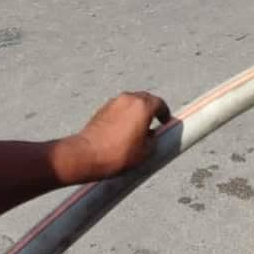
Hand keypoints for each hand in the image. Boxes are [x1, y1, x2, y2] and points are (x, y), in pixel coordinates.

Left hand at [52, 92, 170, 183]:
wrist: (87, 155)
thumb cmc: (117, 154)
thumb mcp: (145, 153)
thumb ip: (154, 141)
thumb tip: (152, 138)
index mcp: (142, 106)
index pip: (160, 103)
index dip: (165, 113)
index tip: (165, 122)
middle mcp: (128, 99)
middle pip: (145, 99)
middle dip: (151, 110)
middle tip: (153, 124)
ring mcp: (113, 103)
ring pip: (130, 103)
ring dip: (136, 112)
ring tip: (136, 129)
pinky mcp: (102, 109)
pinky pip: (118, 109)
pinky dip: (123, 116)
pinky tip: (122, 132)